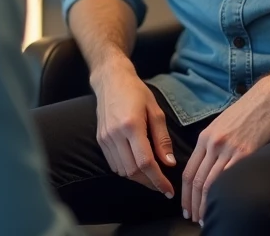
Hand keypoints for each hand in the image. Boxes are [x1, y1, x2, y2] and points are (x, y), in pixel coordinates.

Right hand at [91, 61, 176, 197]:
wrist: (110, 80)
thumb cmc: (137, 92)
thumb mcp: (156, 111)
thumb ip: (162, 139)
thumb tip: (168, 163)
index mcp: (131, 125)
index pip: (145, 162)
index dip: (158, 179)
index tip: (168, 190)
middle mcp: (115, 134)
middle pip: (133, 171)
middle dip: (149, 182)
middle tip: (162, 186)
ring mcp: (105, 138)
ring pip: (122, 170)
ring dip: (138, 178)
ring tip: (151, 177)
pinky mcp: (100, 139)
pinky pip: (113, 164)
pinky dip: (126, 171)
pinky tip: (137, 167)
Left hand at [183, 76, 269, 224]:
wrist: (269, 99)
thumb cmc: (248, 112)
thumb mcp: (222, 125)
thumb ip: (213, 143)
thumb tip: (208, 164)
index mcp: (205, 137)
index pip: (189, 171)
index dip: (185, 192)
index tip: (185, 206)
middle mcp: (213, 144)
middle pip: (197, 181)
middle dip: (192, 203)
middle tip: (192, 218)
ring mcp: (229, 149)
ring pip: (210, 183)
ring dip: (205, 204)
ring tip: (205, 218)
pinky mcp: (246, 153)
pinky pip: (229, 179)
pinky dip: (223, 196)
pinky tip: (223, 206)